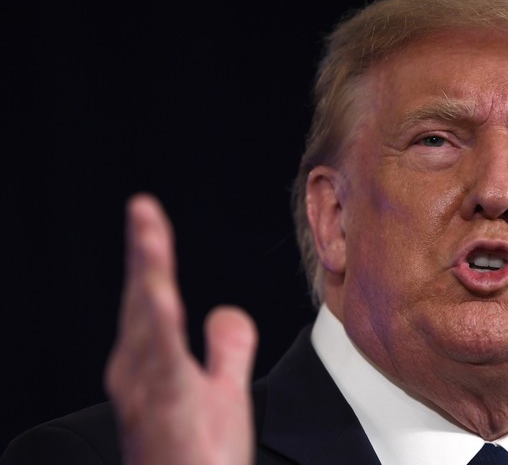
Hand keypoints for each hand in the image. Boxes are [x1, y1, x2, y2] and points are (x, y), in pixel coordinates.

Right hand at [105, 194, 257, 464]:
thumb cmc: (201, 457)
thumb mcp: (222, 393)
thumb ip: (227, 350)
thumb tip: (225, 311)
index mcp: (151, 365)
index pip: (151, 299)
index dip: (150, 259)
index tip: (148, 217)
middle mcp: (140, 374)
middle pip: (143, 301)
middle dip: (144, 254)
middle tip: (142, 208)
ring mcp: (148, 391)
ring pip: (147, 321)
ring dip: (147, 273)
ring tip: (146, 230)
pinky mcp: (168, 409)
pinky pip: (163, 360)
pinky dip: (158, 324)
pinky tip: (160, 293)